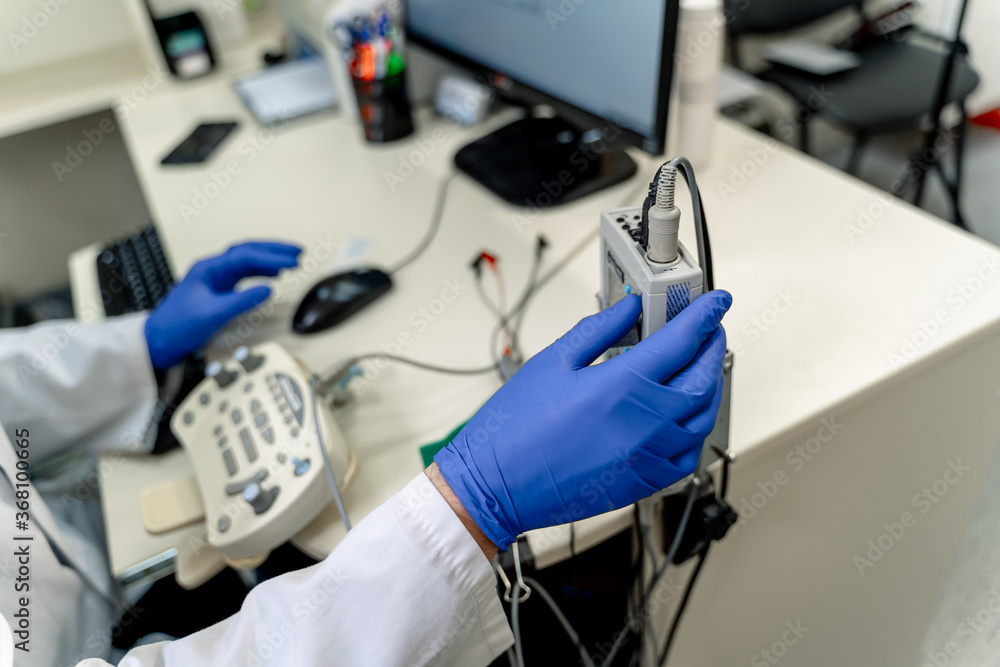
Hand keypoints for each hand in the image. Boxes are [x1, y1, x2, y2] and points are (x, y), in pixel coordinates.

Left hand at [145, 241, 301, 368]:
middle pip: (248, 251)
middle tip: (298, 252)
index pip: (245, 257)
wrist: (159, 341)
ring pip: (247, 261)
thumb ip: (242, 301)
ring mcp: (216, 279)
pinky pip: (244, 274)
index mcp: (209, 268)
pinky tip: (274, 276)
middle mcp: (213, 269)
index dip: (271, 259)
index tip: (292, 264)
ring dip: (270, 260)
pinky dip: (261, 272)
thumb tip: (269, 290)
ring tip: (292, 261)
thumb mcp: (213, 314)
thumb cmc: (178, 326)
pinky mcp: (219, 290)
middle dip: (274, 250)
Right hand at [434, 290, 731, 548]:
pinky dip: (694, 430)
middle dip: (713, 349)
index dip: (705, 316)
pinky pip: (686, 456)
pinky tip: (683, 417)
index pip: (682, 341)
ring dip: (709, 388)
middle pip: (703, 379)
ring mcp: (647, 457)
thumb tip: (629, 308)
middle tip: (710, 332)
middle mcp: (643, 424)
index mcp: (621, 386)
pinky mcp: (642, 483)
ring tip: (700, 370)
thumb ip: (599, 329)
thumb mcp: (553, 362)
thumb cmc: (515, 429)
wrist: (496, 484)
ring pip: (702, 419)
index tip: (715, 303)